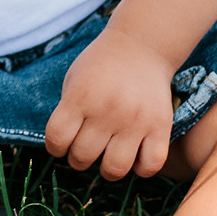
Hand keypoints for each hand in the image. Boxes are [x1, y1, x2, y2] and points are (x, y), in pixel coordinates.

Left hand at [43, 30, 176, 180]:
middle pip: (82, 157)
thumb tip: (65, 150)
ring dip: (106, 168)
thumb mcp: (74, 80)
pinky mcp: (160, 126)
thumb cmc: (101, 66)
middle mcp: (107, 110)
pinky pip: (150, 166)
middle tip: (86, 147)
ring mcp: (135, 120)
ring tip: (108, 155)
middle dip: (79, 158)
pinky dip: (140, 168)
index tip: (62, 143)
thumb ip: (67, 113)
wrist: (141, 46)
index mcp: (80, 96)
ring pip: (114, 169)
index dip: (55, 147)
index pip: (57, 139)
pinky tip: (135, 155)